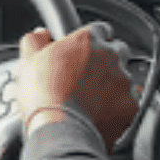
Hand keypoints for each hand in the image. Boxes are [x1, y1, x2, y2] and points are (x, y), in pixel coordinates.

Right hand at [16, 23, 139, 146]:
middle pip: (118, 51)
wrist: (59, 129)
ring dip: (113, 85)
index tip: (86, 51)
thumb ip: (37, 40)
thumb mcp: (29, 60)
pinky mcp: (131, 107)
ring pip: (125, 78)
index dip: (93, 41)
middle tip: (89, 75)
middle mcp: (111, 56)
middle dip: (107, 61)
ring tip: (93, 100)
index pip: (100, 29)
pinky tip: (103, 115)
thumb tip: (41, 35)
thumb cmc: (44, 95)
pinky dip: (119, 109)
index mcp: (87, 40)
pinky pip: (130, 104)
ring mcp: (124, 82)